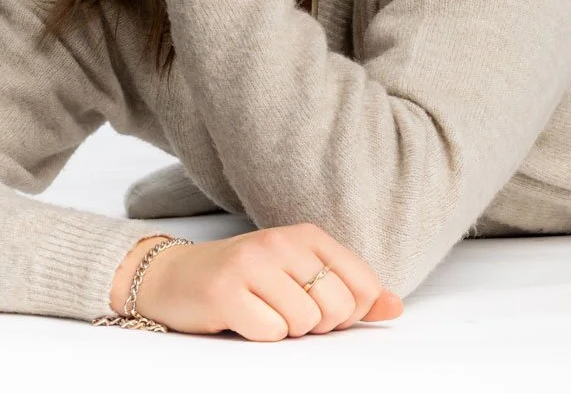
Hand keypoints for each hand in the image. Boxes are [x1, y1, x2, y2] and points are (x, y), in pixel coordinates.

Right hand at [114, 225, 403, 340]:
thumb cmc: (246, 280)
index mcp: (308, 235)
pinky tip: (243, 318)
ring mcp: (252, 264)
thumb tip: (396, 308)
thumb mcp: (301, 275)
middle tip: (288, 314)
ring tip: (263, 312)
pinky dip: (261, 335)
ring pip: (303, 322)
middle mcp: (282, 242)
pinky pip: (270, 332)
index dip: (350, 312)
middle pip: (335, 306)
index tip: (324, 310)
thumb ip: (350, 291)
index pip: (362, 283)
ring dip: (286, 330)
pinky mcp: (225, 292)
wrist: (174, 277)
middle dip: (317, 325)